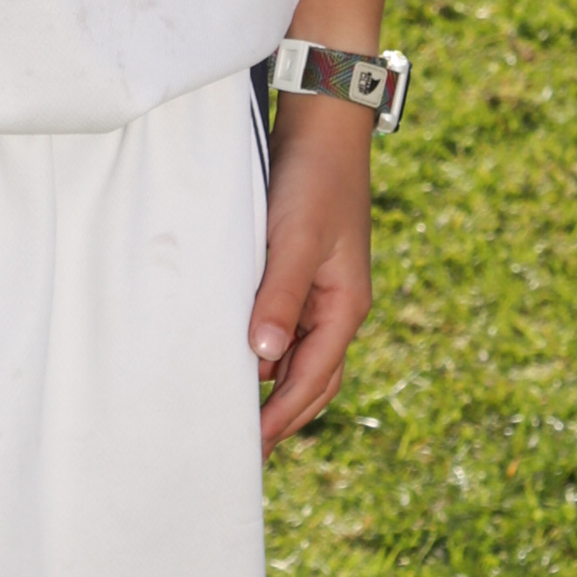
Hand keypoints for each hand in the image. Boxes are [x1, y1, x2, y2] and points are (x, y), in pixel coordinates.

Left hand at [248, 97, 373, 453]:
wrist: (321, 127)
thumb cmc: (313, 180)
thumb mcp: (296, 239)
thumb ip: (281, 295)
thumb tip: (266, 356)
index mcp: (345, 308)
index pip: (312, 380)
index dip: (282, 417)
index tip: (250, 450)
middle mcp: (336, 307)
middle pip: (311, 380)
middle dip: (283, 416)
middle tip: (243, 449)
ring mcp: (320, 291)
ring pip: (297, 356)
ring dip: (272, 384)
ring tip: (231, 411)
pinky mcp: (300, 271)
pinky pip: (284, 325)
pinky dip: (265, 348)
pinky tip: (235, 353)